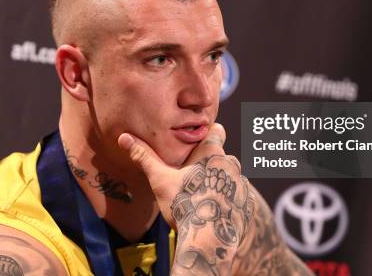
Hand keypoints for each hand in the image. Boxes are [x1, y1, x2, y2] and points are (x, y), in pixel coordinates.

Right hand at [118, 124, 254, 274]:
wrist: (208, 241)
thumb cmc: (184, 205)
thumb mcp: (160, 180)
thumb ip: (144, 157)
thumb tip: (123, 137)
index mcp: (211, 152)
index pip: (217, 131)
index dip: (208, 135)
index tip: (197, 145)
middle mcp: (231, 164)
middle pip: (222, 157)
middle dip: (210, 165)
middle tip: (192, 178)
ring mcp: (242, 184)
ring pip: (230, 178)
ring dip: (220, 184)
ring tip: (203, 199)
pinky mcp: (247, 204)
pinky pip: (238, 198)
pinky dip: (229, 202)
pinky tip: (215, 213)